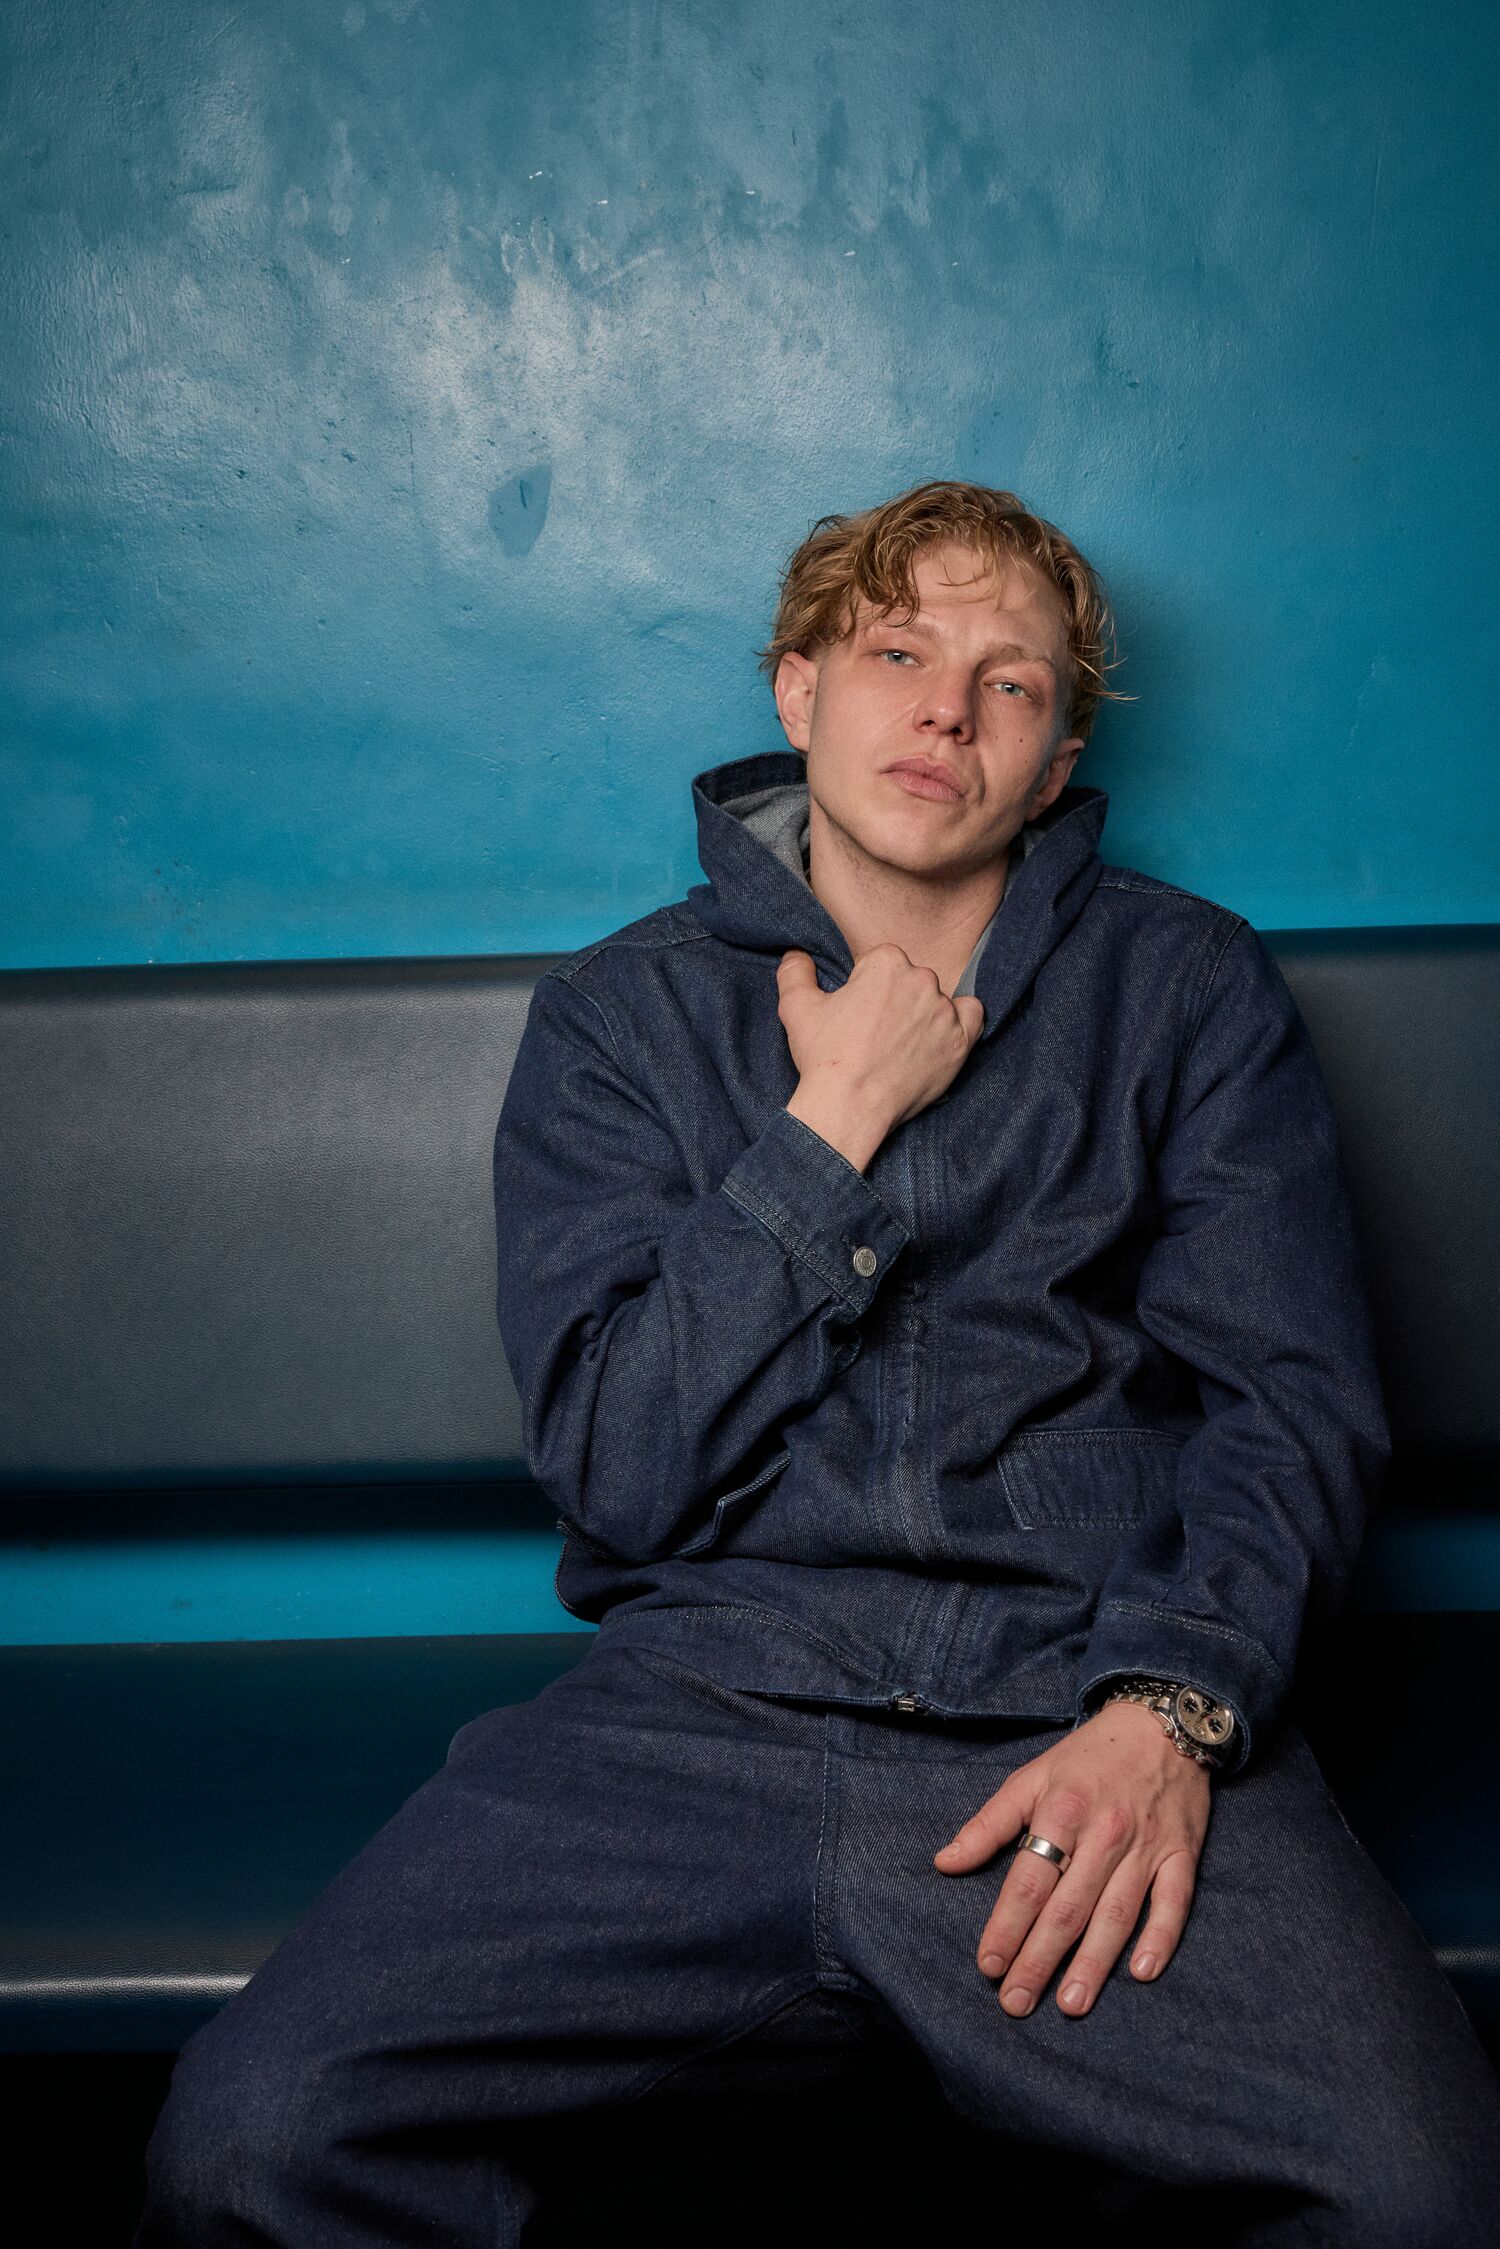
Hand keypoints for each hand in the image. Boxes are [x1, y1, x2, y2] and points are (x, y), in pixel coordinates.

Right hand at [777, 944, 984, 1156]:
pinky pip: (973, 1016)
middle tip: (876, 1031)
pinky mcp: (960, 1042)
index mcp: (887, 962)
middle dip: (897, 998)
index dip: (868, 985)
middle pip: (913, 979)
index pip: (884, 962)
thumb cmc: (824, 1056)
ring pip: (938, 1000)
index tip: (858, 1011)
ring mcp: (945, 1012)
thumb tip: (796, 955)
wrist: (849, 1106)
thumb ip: (795, 971)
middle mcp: (922, 980)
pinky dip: (960, 1022)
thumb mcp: (796, 1007)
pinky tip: (939, 1036)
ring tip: (900, 1043)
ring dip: (923, 1014)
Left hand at [933, 1698, 1211, 2018]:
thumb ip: (988, 1824)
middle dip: (1039, 1959)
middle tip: (1016, 2003)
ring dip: (1093, 1963)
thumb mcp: (1030, 1778)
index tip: (987, 1964)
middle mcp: (1104, 1832)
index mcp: (1061, 1810)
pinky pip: (1173, 1903)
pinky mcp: (1182, 1854)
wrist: (1160, 1724)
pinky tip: (1143, 1972)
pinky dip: (1160, 1937)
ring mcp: (1147, 1846)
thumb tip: (944, 1863)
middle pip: (1068, 1907)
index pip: (1028, 1881)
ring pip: (1116, 1913)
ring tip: (1070, 2003)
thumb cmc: (1087, 1758)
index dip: (1006, 1925)